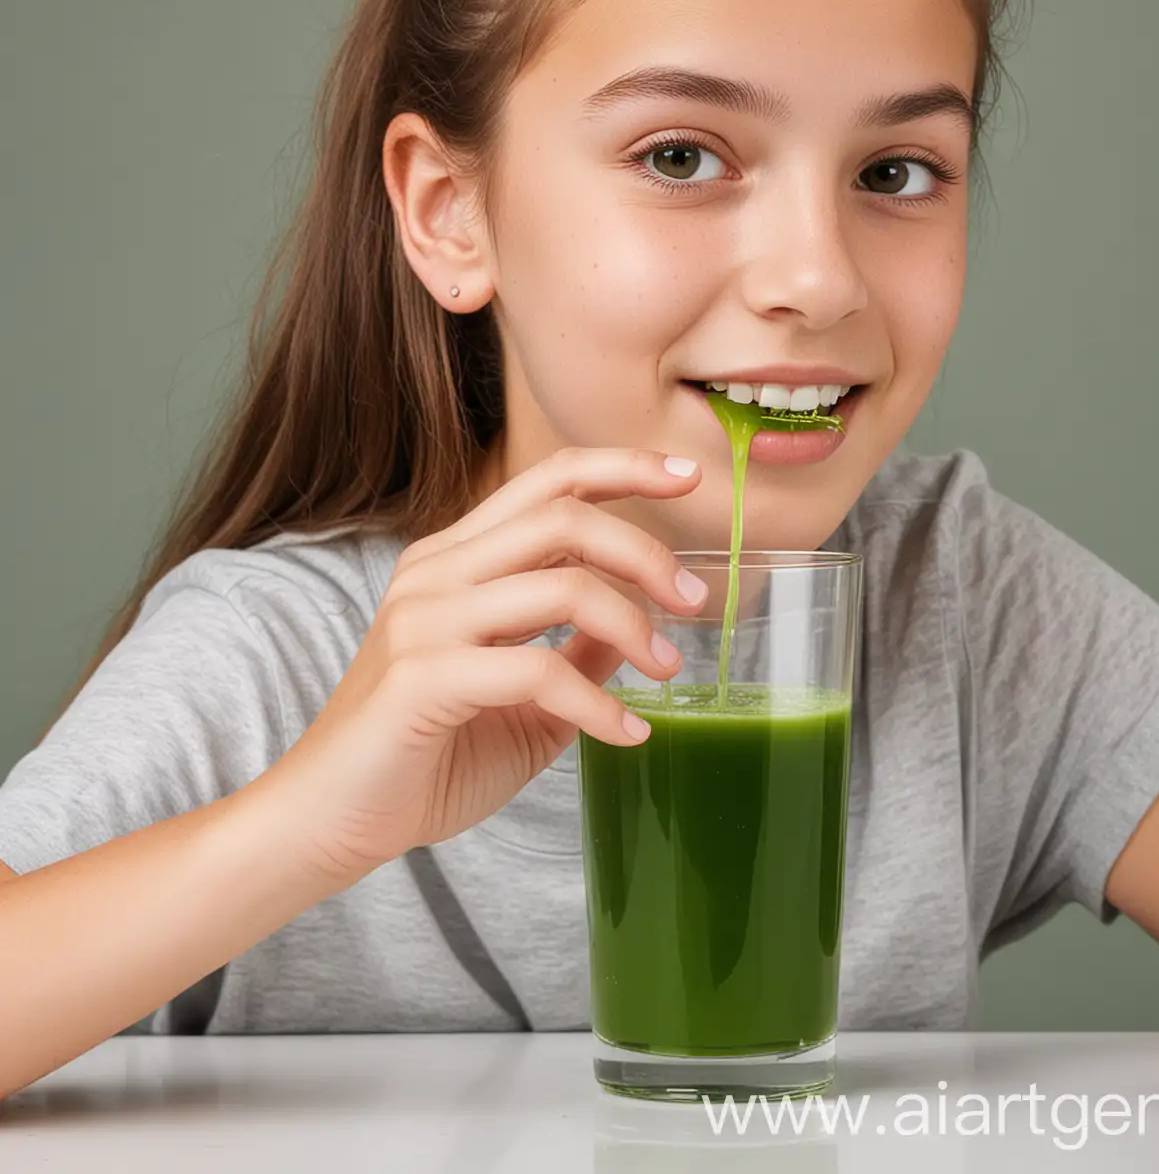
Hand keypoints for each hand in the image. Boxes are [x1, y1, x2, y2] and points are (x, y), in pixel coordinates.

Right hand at [257, 447, 704, 885]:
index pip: (548, 481)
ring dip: (633, 623)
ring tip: (670, 670)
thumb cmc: (423, 759)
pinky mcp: (421, 677)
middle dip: (647, 551)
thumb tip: (642, 625)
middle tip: (697, 601)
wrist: (327, 824)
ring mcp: (425, 619)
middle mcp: (437, 572)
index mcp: (457, 559)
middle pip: (565, 517)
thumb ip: (576, 650)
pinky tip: (626, 734)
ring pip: (561, 584)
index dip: (623, 468)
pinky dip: (599, 703)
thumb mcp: (525, 697)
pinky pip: (538, 670)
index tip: (686, 478)